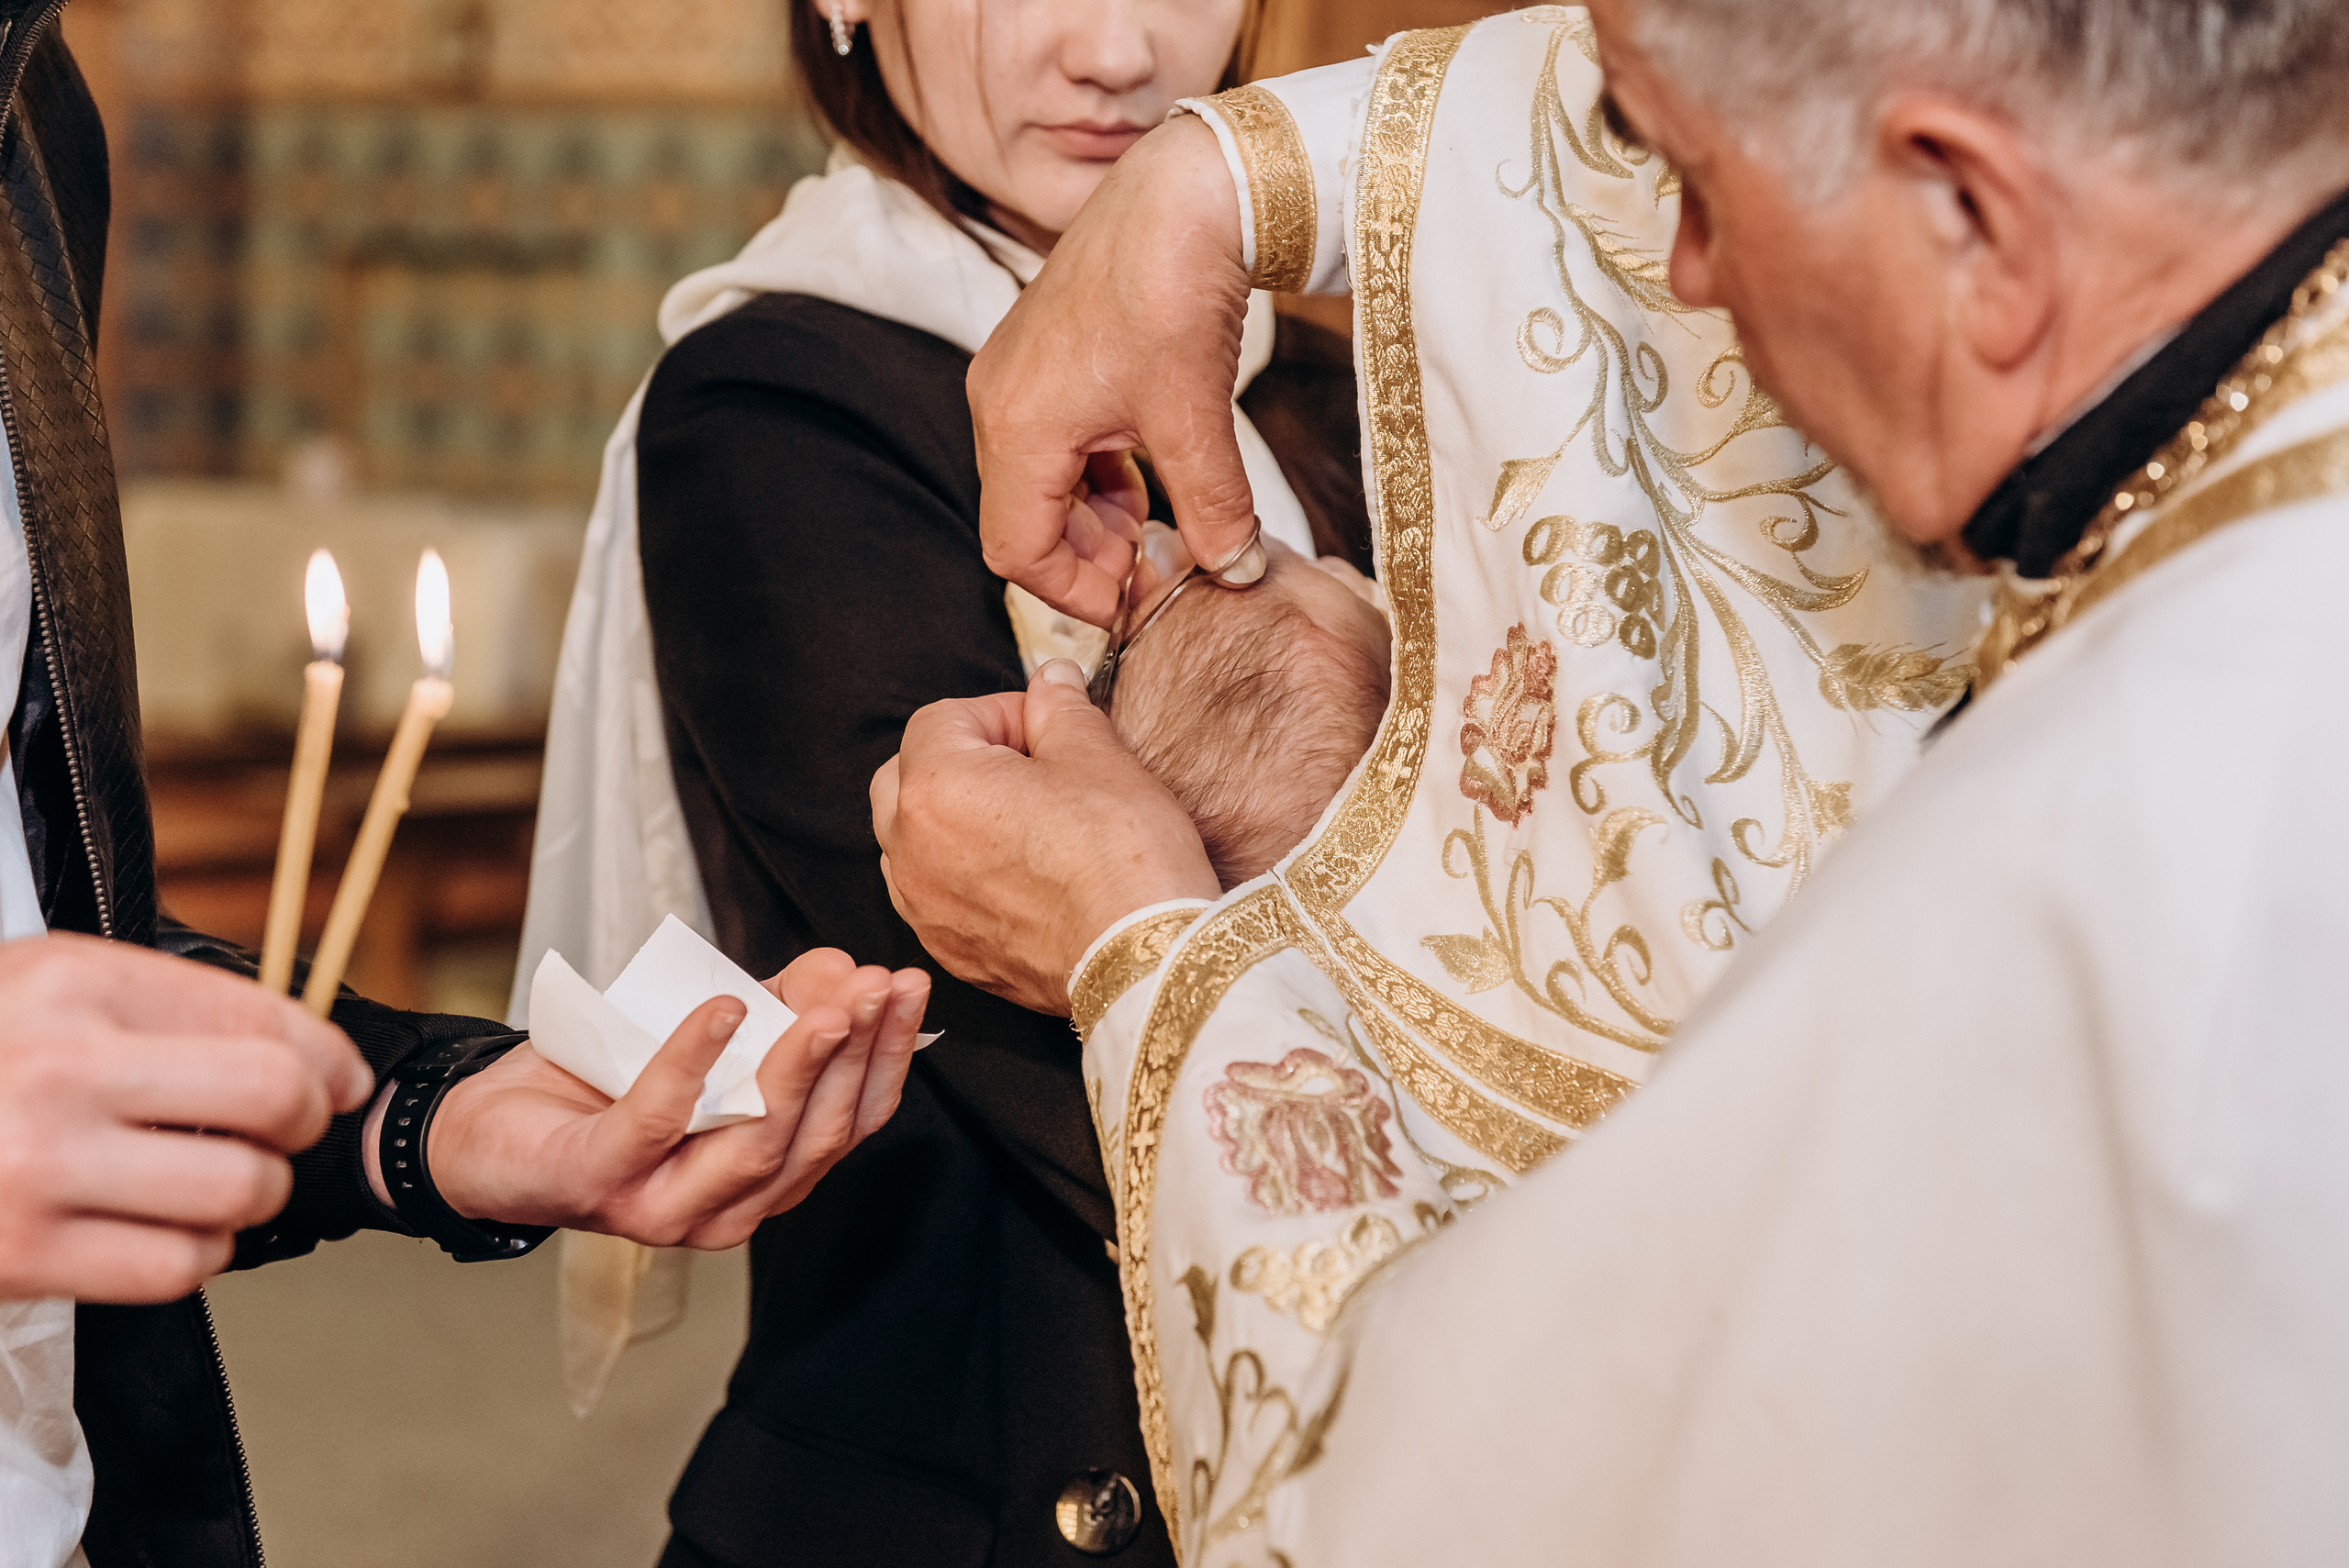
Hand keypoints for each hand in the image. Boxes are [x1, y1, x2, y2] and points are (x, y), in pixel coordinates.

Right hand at [0, 934, 373, 1302]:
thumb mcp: (51, 985)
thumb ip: (171, 1004)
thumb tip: (316, 1055)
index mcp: (73, 983)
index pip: (263, 1015)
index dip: (328, 1057)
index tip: (337, 1079)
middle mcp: (61, 1068)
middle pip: (273, 1098)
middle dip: (301, 1121)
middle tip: (283, 1131)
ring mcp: (39, 1166)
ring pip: (241, 1189)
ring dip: (251, 1193)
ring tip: (214, 1180)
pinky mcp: (24, 1255)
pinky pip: (182, 1265)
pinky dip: (198, 1252)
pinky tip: (164, 1227)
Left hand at [426, 952, 928, 1248]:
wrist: (483, 1128)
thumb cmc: (602, 1087)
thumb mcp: (705, 1036)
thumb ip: (776, 1007)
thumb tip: (843, 966)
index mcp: (768, 1175)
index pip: (854, 1122)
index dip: (890, 1055)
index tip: (908, 986)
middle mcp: (731, 1208)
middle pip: (820, 1135)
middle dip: (858, 1055)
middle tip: (877, 985)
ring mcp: (666, 1207)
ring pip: (759, 1141)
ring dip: (799, 1066)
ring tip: (827, 1005)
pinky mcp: (600, 1182)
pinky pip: (660, 1121)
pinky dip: (695, 1060)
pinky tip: (724, 1008)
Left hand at [872, 659, 1219, 1012]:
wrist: (1144, 959)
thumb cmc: (1120, 856)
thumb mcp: (1097, 755)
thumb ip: (1060, 709)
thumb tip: (1051, 682)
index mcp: (935, 786)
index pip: (941, 719)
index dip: (999, 713)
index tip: (1045, 727)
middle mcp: (910, 849)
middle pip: (908, 776)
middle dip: (961, 761)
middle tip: (1032, 769)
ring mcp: (925, 907)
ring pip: (914, 839)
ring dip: (955, 820)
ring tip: (1027, 825)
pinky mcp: (950, 951)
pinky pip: (936, 895)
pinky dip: (964, 876)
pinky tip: (1023, 877)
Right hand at [969, 115, 1256, 626]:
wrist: (1181, 190)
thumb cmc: (1173, 290)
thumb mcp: (1195, 418)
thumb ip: (1214, 509)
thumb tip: (1236, 571)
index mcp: (1018, 427)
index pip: (1017, 551)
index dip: (1075, 591)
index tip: (1135, 599)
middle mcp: (998, 402)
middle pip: (1022, 519)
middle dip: (1087, 553)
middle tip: (1154, 564)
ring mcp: (1014, 376)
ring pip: (1038, 482)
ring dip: (1093, 514)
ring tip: (1158, 517)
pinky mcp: (1040, 355)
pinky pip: (1052, 441)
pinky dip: (1093, 471)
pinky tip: (1145, 466)